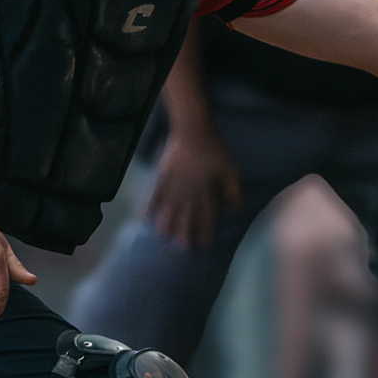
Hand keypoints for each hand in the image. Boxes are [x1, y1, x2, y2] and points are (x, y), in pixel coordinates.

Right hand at [148, 128, 241, 246]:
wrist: (193, 130)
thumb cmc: (214, 150)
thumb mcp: (230, 170)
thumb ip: (232, 192)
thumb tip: (233, 211)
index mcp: (206, 191)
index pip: (205, 217)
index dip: (205, 231)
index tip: (203, 244)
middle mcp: (188, 191)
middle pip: (185, 216)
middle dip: (183, 233)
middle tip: (181, 247)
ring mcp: (173, 184)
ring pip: (168, 209)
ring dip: (165, 224)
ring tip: (161, 236)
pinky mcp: (162, 176)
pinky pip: (154, 195)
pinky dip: (148, 206)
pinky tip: (143, 217)